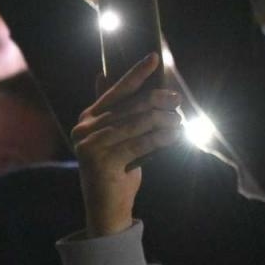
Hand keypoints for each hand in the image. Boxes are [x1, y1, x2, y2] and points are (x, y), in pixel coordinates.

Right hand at [71, 54, 181, 237]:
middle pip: (130, 106)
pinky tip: (176, 136)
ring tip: (180, 121)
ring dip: (164, 120)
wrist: (106, 206)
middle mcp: (84, 129)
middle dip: (158, 100)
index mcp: (87, 118)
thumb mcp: (113, 137)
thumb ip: (111, 109)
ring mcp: (90, 146)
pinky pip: (140, 144)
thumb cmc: (116, 168)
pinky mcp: (102, 162)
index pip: (116, 90)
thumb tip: (102, 75)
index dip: (136, 73)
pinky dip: (161, 138)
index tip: (154, 58)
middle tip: (177, 100)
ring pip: (137, 124)